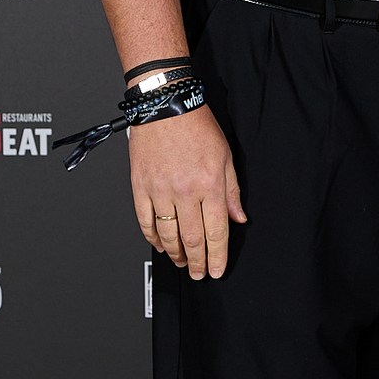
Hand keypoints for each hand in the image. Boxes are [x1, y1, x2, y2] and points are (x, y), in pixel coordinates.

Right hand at [129, 104, 245, 279]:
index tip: (216, 270)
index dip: (217, 256)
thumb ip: (232, 192)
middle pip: (192, 239)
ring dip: (175, 254)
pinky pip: (146, 221)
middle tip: (199, 273)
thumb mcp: (226, 156)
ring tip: (182, 262)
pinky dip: (153, 237)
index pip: (216, 232)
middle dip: (197, 262)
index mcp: (209, 184)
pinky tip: (160, 245)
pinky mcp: (140, 187)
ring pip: (167, 235)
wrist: (165, 105)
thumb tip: (238, 218)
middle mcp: (184, 191)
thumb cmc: (196, 126)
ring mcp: (160, 190)